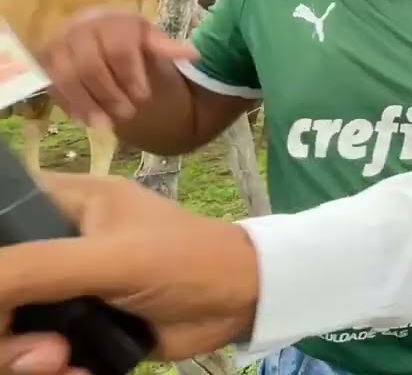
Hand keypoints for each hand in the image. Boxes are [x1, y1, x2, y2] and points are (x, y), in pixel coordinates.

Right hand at [0, 173, 258, 374]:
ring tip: (60, 363)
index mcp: (63, 201)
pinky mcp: (76, 326)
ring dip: (21, 357)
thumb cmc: (187, 261)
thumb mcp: (110, 259)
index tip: (2, 298)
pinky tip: (76, 372)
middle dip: (3, 329)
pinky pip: (35, 353)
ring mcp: (63, 287)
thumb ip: (37, 269)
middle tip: (39, 352)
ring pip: (10, 326)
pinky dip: (48, 370)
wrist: (241, 304)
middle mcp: (55, 242)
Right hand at [36, 10, 197, 129]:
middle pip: (90, 66)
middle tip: (128, 114)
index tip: (144, 96)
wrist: (101, 36)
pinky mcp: (45, 62)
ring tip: (106, 126)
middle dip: (110, 94)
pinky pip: (53, 86)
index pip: (119, 49)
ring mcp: (59, 44)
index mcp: (111, 19)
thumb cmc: (131, 40)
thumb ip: (166, 48)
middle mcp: (80, 27)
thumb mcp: (151, 41)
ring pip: (67, 78)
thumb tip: (193, 54)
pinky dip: (70, 105)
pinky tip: (87, 121)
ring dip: (87, 104)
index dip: (131, 75)